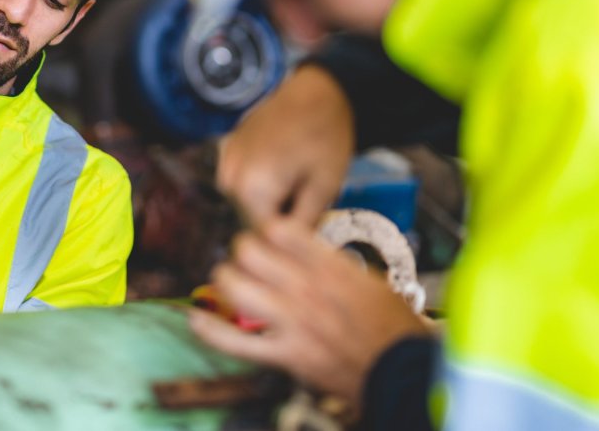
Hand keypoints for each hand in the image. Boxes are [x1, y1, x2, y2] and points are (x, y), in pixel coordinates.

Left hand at [188, 218, 429, 411]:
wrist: (402, 371)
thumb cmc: (391, 325)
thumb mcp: (370, 280)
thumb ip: (333, 264)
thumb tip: (305, 249)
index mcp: (330, 266)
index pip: (279, 229)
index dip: (264, 228)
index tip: (264, 235)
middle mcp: (307, 289)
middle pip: (249, 251)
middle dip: (241, 251)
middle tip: (245, 259)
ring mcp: (294, 322)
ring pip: (237, 287)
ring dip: (227, 282)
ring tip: (229, 282)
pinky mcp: (286, 355)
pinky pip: (236, 343)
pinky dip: (211, 332)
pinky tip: (196, 319)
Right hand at [216, 65, 354, 226]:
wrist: (317, 90)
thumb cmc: (326, 137)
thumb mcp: (324, 188)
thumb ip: (301, 226)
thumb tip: (289, 254)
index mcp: (251, 189)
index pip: (261, 239)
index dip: (286, 242)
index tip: (307, 234)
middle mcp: (228, 177)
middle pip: (250, 220)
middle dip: (276, 221)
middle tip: (308, 206)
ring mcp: (224, 161)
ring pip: (244, 202)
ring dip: (267, 203)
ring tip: (297, 184)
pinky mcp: (227, 149)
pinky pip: (241, 181)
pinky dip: (259, 184)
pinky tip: (284, 168)